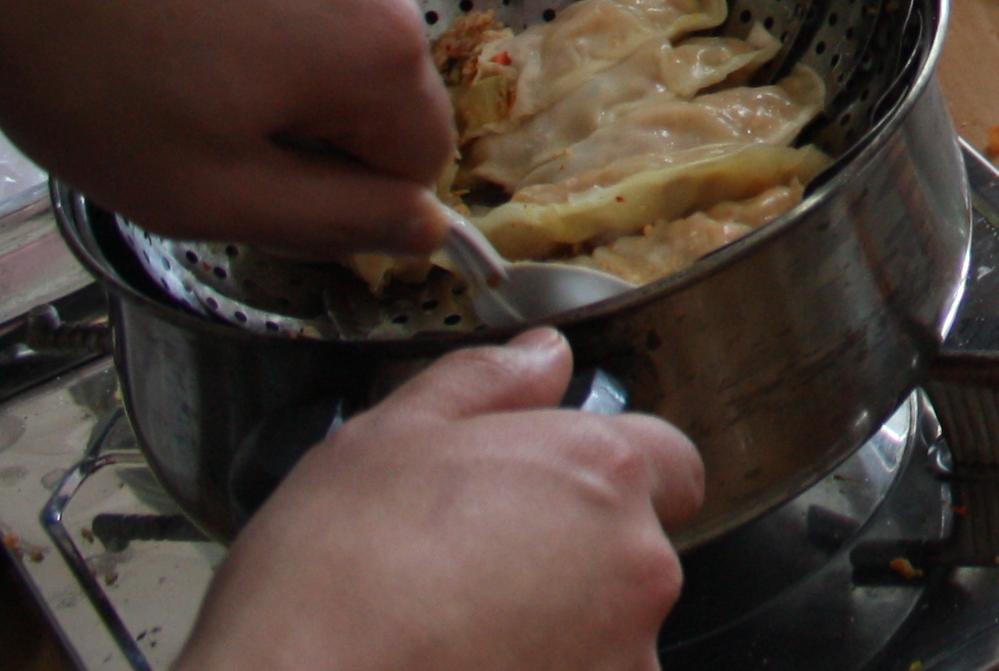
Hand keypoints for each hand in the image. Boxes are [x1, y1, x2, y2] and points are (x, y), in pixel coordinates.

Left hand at [0, 0, 454, 258]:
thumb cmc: (81, 62)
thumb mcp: (196, 192)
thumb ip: (329, 221)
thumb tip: (424, 227)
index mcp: (381, 48)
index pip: (422, 154)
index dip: (340, 184)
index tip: (246, 167)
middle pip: (379, 67)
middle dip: (306, 96)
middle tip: (188, 96)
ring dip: (282, 22)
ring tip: (167, 20)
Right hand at [188, 334, 702, 670]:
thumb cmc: (331, 582)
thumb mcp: (387, 438)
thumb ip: (485, 383)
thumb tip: (541, 358)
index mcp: (600, 471)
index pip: (666, 462)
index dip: (609, 478)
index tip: (553, 499)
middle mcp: (635, 564)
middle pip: (631, 552)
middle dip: (570, 559)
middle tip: (475, 572)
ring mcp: (622, 654)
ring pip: (608, 633)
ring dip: (557, 631)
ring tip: (458, 632)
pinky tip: (464, 668)